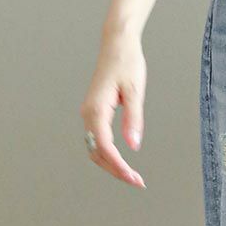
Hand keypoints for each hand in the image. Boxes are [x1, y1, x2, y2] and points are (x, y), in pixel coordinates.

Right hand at [81, 29, 146, 188]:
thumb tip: (133, 145)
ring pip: (95, 148)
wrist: (117, 44)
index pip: (105, 147)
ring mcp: (88, 113)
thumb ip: (133, 119)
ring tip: (131, 175)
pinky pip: (97, 139)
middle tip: (137, 181)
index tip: (134, 178)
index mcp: (96, 109)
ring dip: (111, 164)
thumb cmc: (127, 63)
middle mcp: (88, 113)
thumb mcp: (135, 91)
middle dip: (115, 170)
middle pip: (97, 153)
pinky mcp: (93, 112)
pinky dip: (108, 154)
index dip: (119, 166)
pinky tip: (121, 160)